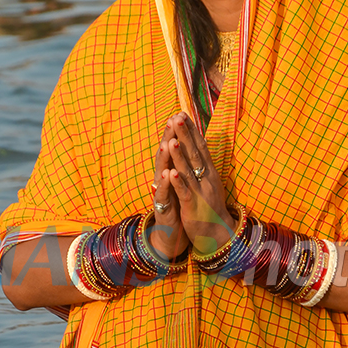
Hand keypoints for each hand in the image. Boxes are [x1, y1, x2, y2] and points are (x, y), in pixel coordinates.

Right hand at [149, 120, 189, 261]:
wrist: (171, 234)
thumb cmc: (177, 206)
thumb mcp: (181, 183)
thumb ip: (180, 165)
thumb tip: (185, 145)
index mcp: (171, 172)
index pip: (173, 148)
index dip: (177, 132)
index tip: (181, 113)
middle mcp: (164, 179)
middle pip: (165, 155)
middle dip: (169, 137)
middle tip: (172, 120)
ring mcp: (162, 193)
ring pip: (162, 172)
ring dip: (166, 157)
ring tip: (169, 142)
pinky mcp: (162, 208)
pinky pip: (163, 194)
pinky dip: (165, 184)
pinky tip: (167, 174)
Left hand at [167, 113, 234, 253]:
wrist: (218, 233)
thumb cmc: (210, 206)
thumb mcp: (209, 182)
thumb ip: (203, 165)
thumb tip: (199, 145)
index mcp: (209, 172)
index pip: (200, 146)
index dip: (192, 130)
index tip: (183, 114)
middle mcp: (206, 178)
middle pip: (194, 153)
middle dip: (185, 135)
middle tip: (177, 117)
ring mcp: (200, 191)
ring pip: (188, 171)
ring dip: (180, 155)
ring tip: (173, 140)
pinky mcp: (193, 206)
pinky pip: (185, 192)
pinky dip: (179, 183)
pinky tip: (172, 173)